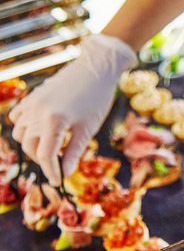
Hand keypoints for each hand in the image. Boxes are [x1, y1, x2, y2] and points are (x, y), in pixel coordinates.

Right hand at [10, 34, 136, 185]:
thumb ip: (74, 152)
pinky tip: (38, 130)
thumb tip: (64, 173)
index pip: (46, 156)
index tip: (57, 181)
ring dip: (32, 143)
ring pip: (21, 133)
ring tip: (51, 146)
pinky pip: (18, 116)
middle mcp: (38, 113)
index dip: (51, 171)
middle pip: (30, 146)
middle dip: (43, 158)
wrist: (97, 68)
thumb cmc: (98, 99)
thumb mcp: (88, 128)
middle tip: (58, 163)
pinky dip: (24, 126)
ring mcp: (32, 103)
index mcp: (54, 122)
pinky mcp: (32, 96)